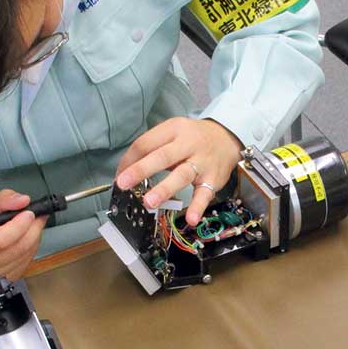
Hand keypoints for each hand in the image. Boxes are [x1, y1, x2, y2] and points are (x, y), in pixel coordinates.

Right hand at [0, 189, 47, 281]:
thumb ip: (1, 202)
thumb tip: (22, 200)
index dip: (18, 226)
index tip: (28, 213)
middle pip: (16, 249)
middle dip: (33, 229)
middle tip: (38, 215)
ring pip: (25, 255)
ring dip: (34, 237)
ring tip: (33, 224)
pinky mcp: (7, 279)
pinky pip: (27, 262)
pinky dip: (32, 247)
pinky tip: (27, 238)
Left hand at [115, 117, 242, 225]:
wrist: (227, 138)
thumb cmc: (194, 138)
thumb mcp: (174, 133)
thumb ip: (154, 149)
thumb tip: (127, 171)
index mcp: (173, 130)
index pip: (146, 143)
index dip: (130, 161)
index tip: (119, 176)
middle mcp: (187, 144)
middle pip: (162, 156)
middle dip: (141, 170)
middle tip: (124, 183)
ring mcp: (201, 162)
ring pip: (182, 175)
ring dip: (165, 189)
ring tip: (150, 202)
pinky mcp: (213, 179)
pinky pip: (205, 194)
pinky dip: (198, 207)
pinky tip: (191, 218)